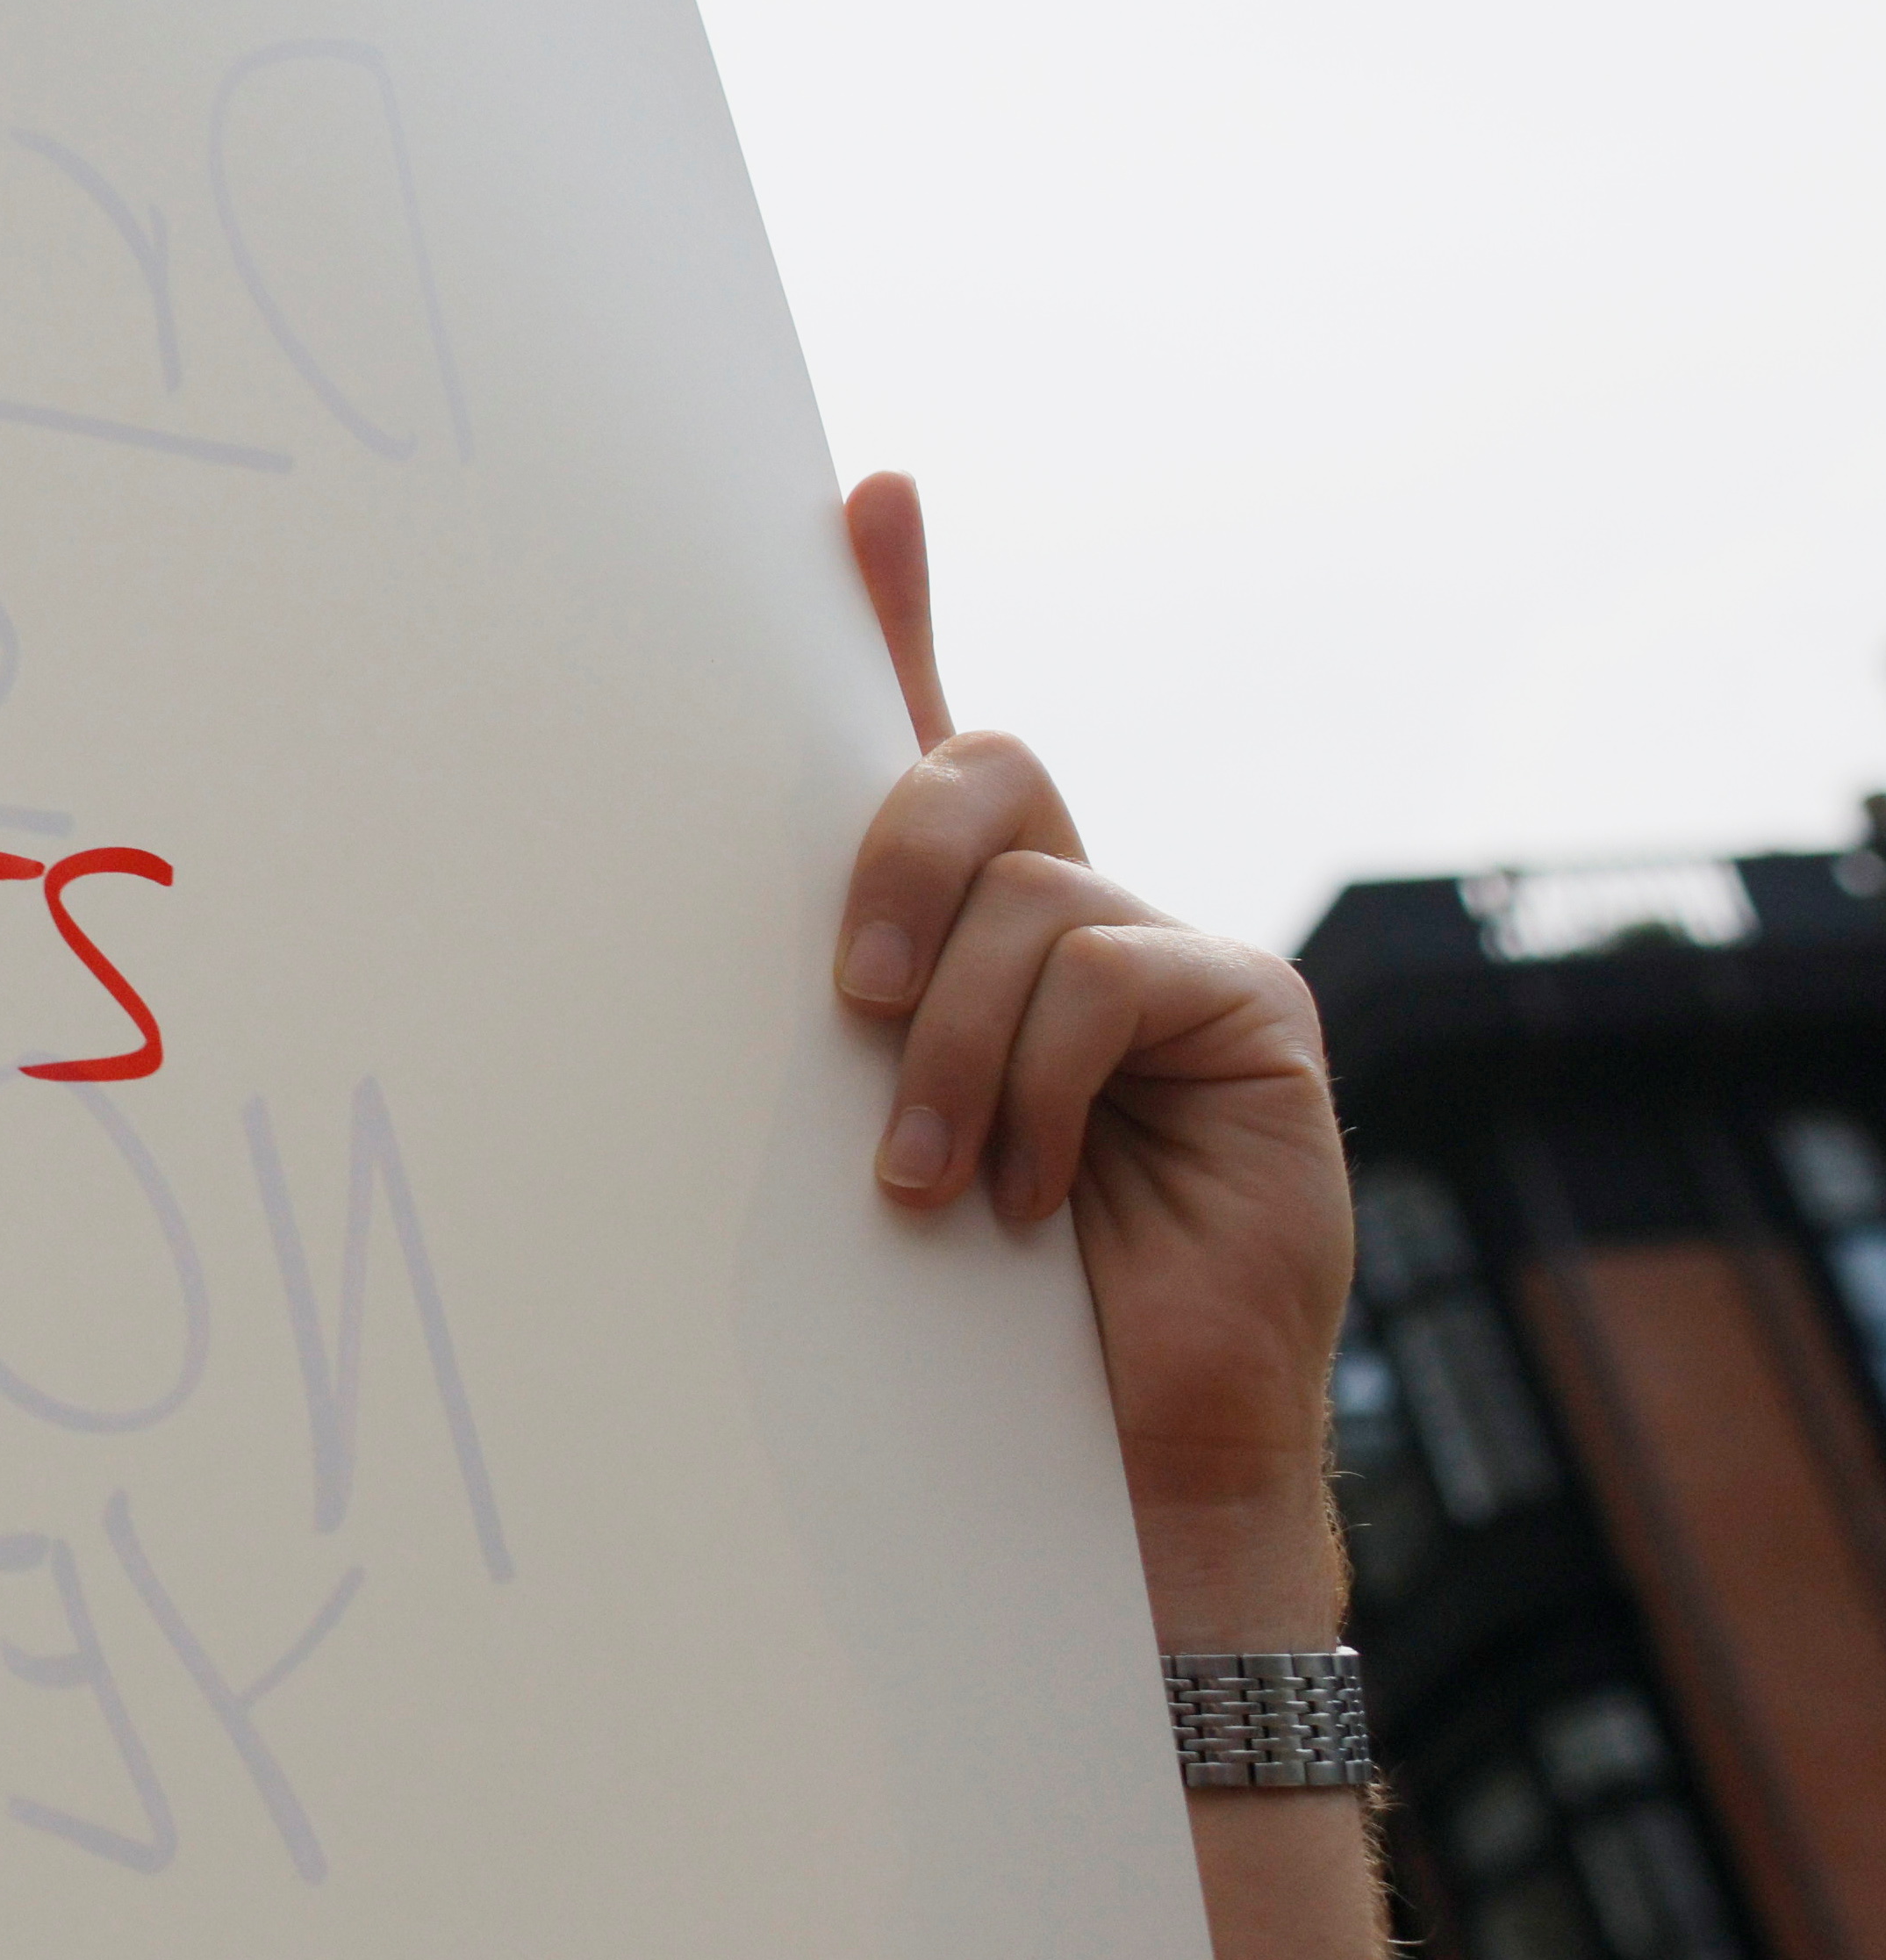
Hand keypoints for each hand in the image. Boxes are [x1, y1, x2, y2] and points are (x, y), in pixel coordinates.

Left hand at [834, 477, 1353, 1649]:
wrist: (1100, 1462)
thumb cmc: (953, 1314)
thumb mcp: (852, 1131)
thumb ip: (822, 1014)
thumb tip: (710, 939)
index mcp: (960, 928)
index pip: (923, 732)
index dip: (896, 604)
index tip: (860, 497)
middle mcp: (1070, 911)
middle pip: (970, 769)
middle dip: (886, 861)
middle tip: (844, 1003)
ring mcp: (1171, 955)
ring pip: (1023, 897)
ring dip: (949, 1046)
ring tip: (924, 1180)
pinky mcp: (1249, 1014)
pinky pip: (1107, 972)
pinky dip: (1038, 1083)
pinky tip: (1025, 1191)